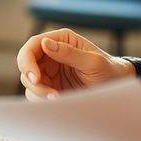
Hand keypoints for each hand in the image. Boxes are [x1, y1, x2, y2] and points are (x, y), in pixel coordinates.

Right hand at [17, 28, 134, 100]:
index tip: (36, 77)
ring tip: (57, 98)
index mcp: (61, 40)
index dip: (27, 60)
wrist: (115, 86)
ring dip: (39, 91)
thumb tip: (45, 44)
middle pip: (25, 63)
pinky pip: (36, 93)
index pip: (33, 45)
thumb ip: (69, 53)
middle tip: (47, 92)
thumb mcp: (92, 62)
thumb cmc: (107, 69)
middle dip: (32, 79)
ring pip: (29, 80)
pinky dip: (42, 99)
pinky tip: (58, 100)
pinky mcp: (50, 85)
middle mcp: (51, 53)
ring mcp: (49, 70)